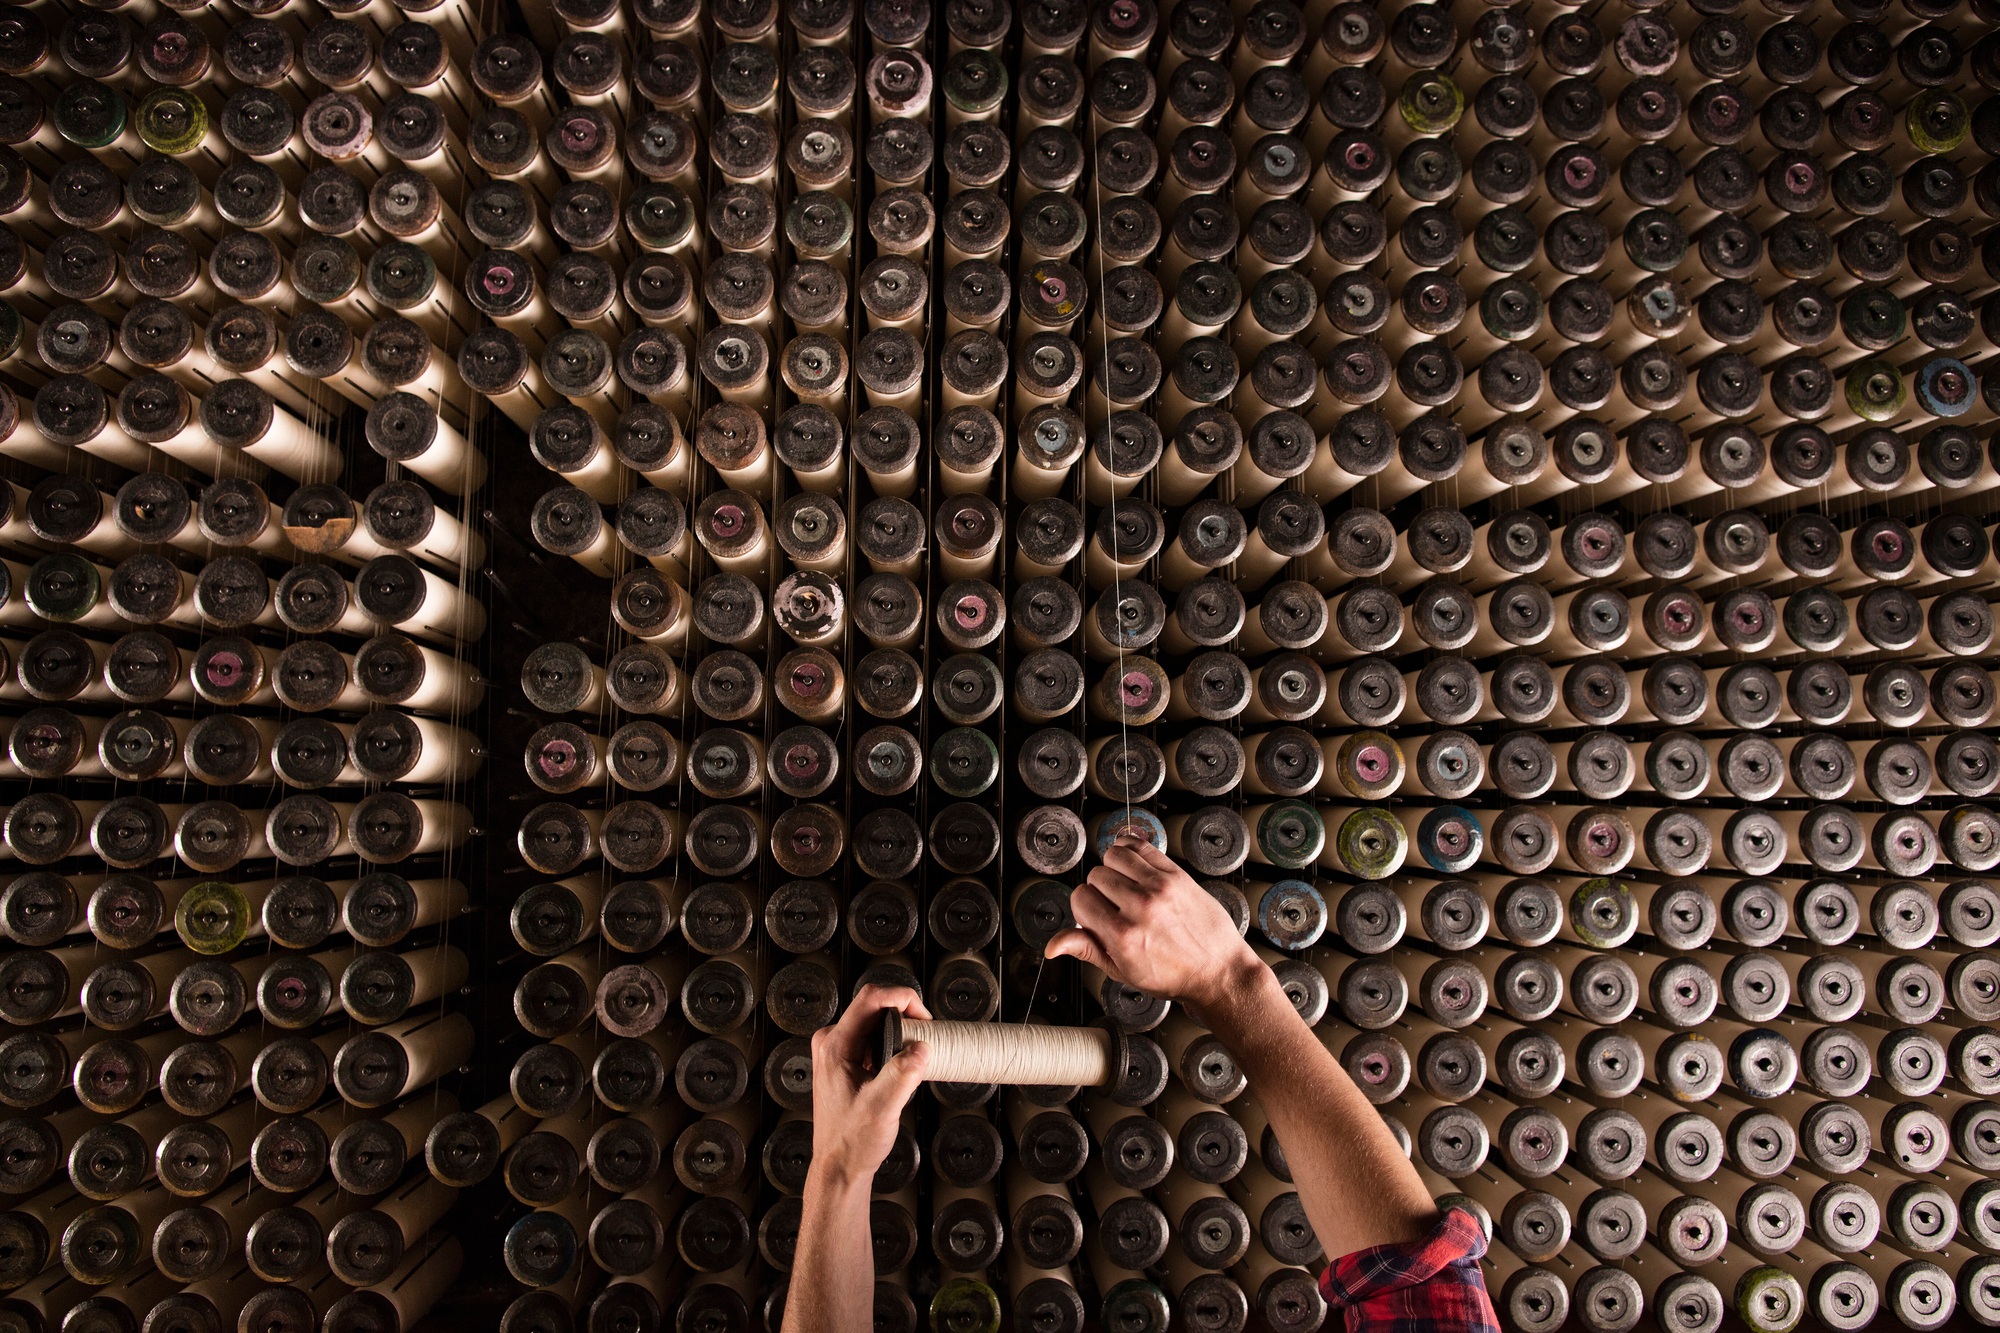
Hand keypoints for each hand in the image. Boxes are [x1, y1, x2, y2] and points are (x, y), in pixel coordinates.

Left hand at [808, 985, 930, 1188]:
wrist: (838, 1166)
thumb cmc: (851, 1142)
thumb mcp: (883, 1108)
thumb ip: (903, 1074)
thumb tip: (921, 1047)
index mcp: (834, 1046)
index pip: (870, 999)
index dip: (902, 998)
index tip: (925, 1016)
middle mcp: (830, 1043)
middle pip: (874, 1006)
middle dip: (905, 1016)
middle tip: (925, 1037)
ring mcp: (835, 1051)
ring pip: (875, 1021)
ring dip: (899, 1031)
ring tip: (914, 1054)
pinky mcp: (843, 1060)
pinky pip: (872, 1037)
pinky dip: (892, 1043)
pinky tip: (901, 1066)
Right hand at [1046, 835, 1262, 1014]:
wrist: (1217, 970)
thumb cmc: (1174, 975)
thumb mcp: (1122, 971)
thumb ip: (1086, 949)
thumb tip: (1053, 945)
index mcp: (1122, 936)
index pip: (1080, 899)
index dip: (1084, 908)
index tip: (1096, 915)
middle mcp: (1140, 908)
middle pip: (1095, 876)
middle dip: (1099, 889)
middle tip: (1114, 905)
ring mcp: (1160, 888)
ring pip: (1115, 854)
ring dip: (1114, 866)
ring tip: (1124, 884)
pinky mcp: (1177, 875)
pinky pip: (1142, 845)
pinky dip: (1131, 849)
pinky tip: (1134, 864)